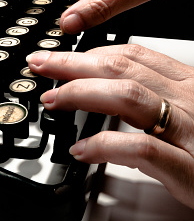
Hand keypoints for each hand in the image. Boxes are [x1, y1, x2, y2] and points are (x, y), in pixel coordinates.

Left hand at [26, 45, 193, 208]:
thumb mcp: (189, 109)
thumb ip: (154, 95)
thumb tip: (104, 86)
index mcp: (186, 82)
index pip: (133, 54)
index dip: (91, 51)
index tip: (61, 55)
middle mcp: (188, 99)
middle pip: (122, 68)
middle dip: (74, 63)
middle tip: (41, 64)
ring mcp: (190, 131)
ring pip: (129, 96)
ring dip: (83, 93)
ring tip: (53, 99)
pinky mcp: (190, 169)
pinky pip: (142, 149)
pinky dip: (105, 146)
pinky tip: (81, 149)